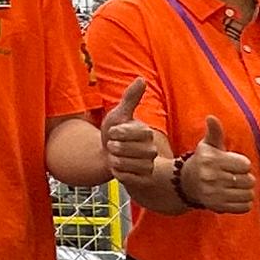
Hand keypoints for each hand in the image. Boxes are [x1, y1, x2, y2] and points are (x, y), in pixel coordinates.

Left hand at [98, 77, 170, 202]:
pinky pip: (125, 177)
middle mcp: (151, 149)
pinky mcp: (143, 179)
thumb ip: (131, 98)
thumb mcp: (119, 113)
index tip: (113, 131)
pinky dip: (116, 171)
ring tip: (115, 156)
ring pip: (125, 164)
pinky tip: (118, 167)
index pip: (131, 132)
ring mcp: (149, 165)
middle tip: (113, 145)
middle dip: (113, 147)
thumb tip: (142, 79)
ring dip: (114, 160)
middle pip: (126, 150)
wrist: (109, 154)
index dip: (117, 132)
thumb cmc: (115, 133)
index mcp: (146, 132)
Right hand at [176, 115, 255, 215]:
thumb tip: (211, 118)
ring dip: (246, 191)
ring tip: (237, 187)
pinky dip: (244, 203)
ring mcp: (215, 194)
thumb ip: (215, 132)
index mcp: (212, 160)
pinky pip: (244, 207)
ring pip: (248, 194)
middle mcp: (212, 177)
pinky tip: (236, 196)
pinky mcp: (217, 207)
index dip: (243, 164)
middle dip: (246, 178)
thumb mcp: (208, 145)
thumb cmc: (203, 161)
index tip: (235, 164)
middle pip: (248, 180)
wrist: (186, 183)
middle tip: (236, 176)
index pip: (245, 165)